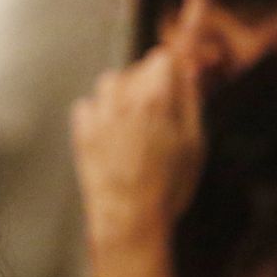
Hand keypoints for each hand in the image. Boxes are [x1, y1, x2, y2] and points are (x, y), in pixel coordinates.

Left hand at [72, 46, 205, 246]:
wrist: (130, 218)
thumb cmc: (169, 186)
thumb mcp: (194, 143)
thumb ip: (190, 102)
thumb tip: (189, 73)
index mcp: (156, 100)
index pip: (162, 58)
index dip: (172, 65)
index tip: (177, 74)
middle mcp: (124, 101)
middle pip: (137, 68)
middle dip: (150, 79)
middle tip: (161, 103)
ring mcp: (99, 115)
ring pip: (110, 82)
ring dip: (123, 92)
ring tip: (136, 119)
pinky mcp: (81, 130)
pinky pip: (88, 105)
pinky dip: (99, 112)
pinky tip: (112, 133)